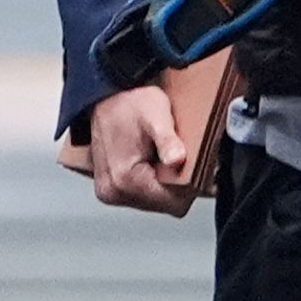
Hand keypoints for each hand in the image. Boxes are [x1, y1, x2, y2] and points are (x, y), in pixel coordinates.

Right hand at [86, 81, 199, 215]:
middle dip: (178, 184)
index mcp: (124, 179)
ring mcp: (110, 192)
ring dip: (166, 183)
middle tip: (178, 156)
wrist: (105, 96)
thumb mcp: (155, 113)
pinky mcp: (110, 189)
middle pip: (166, 205)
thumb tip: (177, 160)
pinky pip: (143, 195)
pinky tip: (152, 161)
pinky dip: (153, 181)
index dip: (192, 185)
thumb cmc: (129, 102)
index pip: (175, 203)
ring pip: (156, 201)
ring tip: (163, 156)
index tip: (195, 164)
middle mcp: (113, 192)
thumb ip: (167, 140)